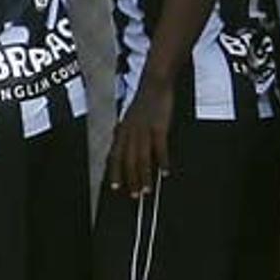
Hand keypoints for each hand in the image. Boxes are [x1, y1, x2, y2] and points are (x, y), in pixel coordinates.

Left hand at [107, 78, 174, 197]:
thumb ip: (124, 131)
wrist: (155, 83)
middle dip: (130, 180)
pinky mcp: (158, 126)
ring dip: (144, 176)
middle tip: (134, 195)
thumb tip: (117, 142)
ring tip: (147, 190)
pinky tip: (165, 172)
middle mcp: (130, 132)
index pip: (114, 156)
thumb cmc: (144, 101)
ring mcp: (144, 129)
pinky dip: (162, 161)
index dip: (114, 173)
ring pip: (142, 158)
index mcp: (122, 130)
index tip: (115, 187)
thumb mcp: (129, 117)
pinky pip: (159, 148)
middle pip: (128, 161)